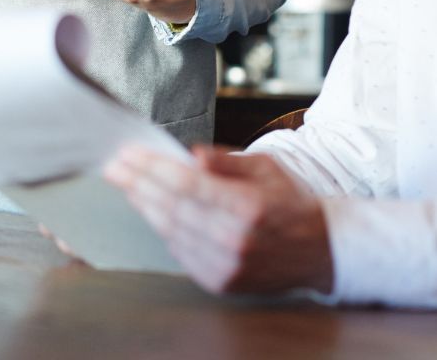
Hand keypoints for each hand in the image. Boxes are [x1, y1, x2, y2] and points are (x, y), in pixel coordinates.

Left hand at [104, 144, 333, 295]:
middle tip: (114, 167)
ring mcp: (227, 265)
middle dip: (138, 184)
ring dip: (144, 206)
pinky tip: (152, 211)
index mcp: (248, 206)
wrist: (321, 250)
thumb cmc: (291, 202)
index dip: (152, 168)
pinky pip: (181, 253)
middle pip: (171, 207)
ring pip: (171, 231)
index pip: (185, 184)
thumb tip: (191, 155)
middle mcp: (235, 240)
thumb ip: (226, 161)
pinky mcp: (222, 282)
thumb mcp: (266, 168)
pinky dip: (164, 230)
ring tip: (128, 185)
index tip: (128, 154)